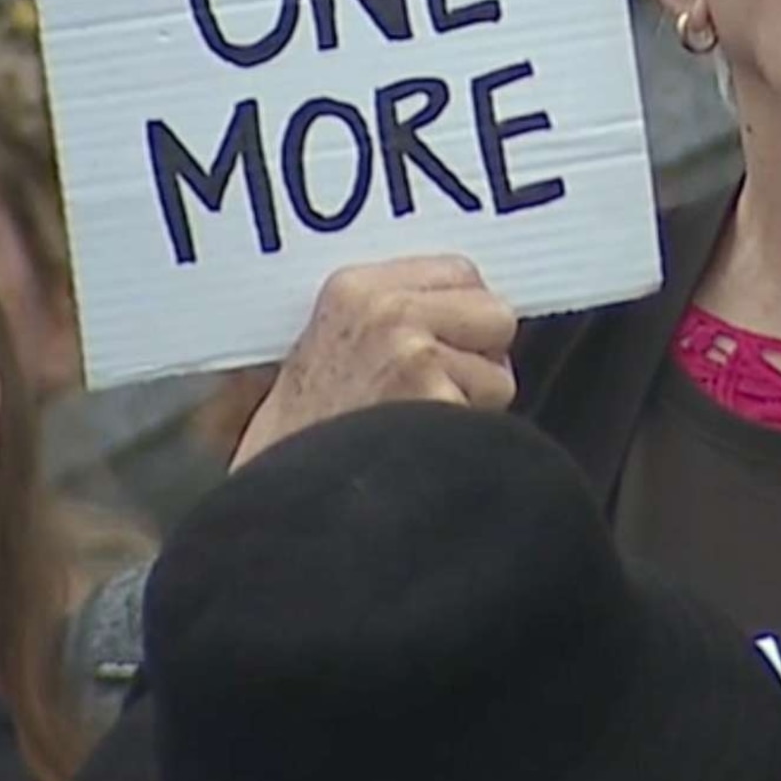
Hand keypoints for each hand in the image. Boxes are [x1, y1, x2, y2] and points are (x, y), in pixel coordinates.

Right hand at [231, 256, 518, 469]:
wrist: (280, 508)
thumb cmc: (302, 440)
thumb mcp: (330, 349)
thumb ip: (394, 318)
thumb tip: (468, 313)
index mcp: (356, 288)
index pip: (462, 272)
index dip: (466, 317)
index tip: (448, 346)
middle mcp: (386, 312)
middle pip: (495, 316)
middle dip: (480, 358)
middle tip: (433, 395)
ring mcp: (412, 356)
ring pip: (500, 375)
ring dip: (474, 407)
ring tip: (418, 431)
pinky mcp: (435, 404)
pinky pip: (492, 420)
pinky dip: (470, 446)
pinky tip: (423, 456)